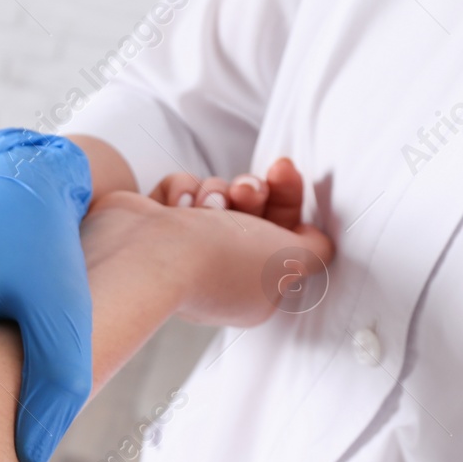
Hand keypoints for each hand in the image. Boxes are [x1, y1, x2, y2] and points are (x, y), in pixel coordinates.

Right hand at [82, 161, 333, 328]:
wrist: (147, 253)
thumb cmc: (218, 261)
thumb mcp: (290, 260)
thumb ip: (315, 250)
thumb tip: (316, 242)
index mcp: (249, 289)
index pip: (280, 234)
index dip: (287, 199)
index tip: (285, 172)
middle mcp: (214, 271)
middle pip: (250, 212)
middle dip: (252, 190)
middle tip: (245, 188)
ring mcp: (178, 251)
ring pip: (215, 196)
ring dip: (215, 191)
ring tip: (204, 205)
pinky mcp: (149, 228)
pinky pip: (178, 191)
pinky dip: (179, 191)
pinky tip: (174, 207)